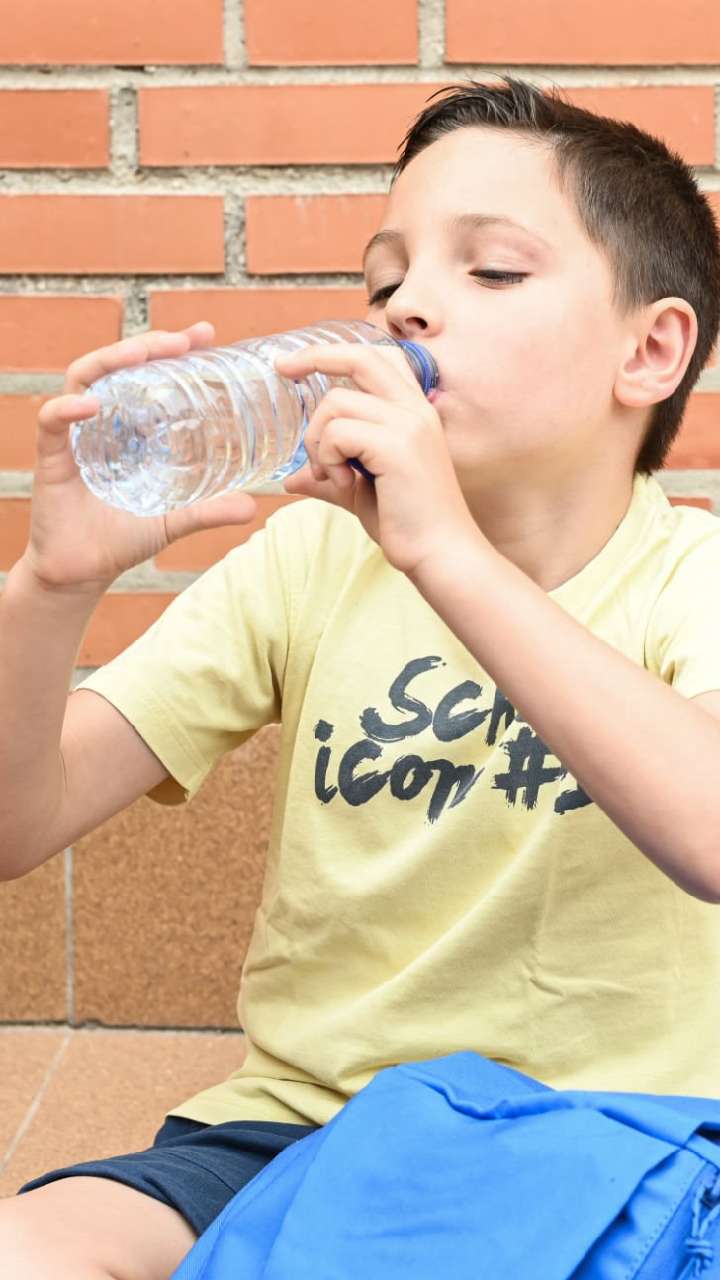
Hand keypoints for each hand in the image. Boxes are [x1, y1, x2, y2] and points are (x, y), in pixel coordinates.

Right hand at [24, 322, 259, 595]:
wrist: (82, 573)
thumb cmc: (122, 540)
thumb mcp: (173, 520)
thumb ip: (208, 510)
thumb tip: (254, 506)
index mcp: (129, 427)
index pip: (148, 373)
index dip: (173, 349)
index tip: (205, 335)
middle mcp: (101, 421)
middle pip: (118, 365)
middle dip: (149, 344)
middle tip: (183, 341)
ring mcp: (74, 434)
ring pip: (84, 378)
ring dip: (113, 359)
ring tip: (143, 352)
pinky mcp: (51, 456)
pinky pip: (52, 421)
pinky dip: (68, 409)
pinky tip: (92, 405)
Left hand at [276, 342, 480, 576]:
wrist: (440, 554)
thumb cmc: (408, 525)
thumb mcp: (361, 492)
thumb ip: (331, 476)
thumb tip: (293, 478)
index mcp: (414, 412)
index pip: (379, 358)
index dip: (337, 352)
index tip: (298, 362)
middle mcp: (415, 409)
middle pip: (360, 358)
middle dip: (315, 356)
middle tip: (282, 369)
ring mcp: (408, 424)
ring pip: (336, 403)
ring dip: (318, 440)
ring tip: (332, 475)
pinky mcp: (396, 445)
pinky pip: (338, 432)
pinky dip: (328, 457)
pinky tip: (344, 483)